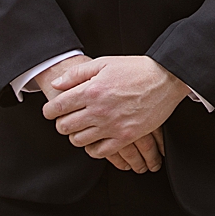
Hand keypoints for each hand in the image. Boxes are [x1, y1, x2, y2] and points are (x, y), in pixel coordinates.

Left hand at [42, 56, 189, 161]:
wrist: (166, 79)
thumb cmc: (136, 69)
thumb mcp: (104, 63)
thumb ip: (77, 74)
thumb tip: (57, 85)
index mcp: (91, 90)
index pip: (57, 107)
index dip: (49, 111)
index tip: (51, 112)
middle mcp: (99, 110)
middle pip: (65, 126)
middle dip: (61, 123)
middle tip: (66, 120)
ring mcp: (112, 126)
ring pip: (79, 141)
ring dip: (76, 136)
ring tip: (81, 129)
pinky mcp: (125, 137)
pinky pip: (100, 152)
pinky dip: (92, 149)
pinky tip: (94, 140)